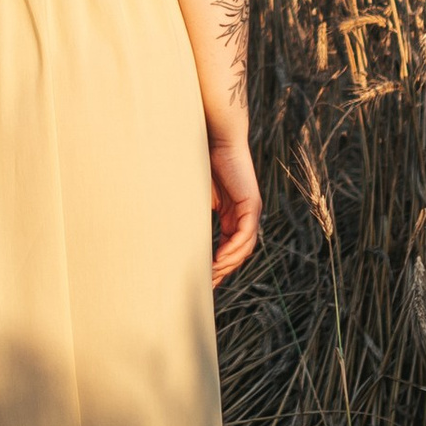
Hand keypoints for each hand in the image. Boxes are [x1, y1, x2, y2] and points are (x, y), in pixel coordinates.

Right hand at [207, 127, 261, 286]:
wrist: (216, 138)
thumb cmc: (202, 162)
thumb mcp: (197, 198)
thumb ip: (194, 216)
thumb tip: (173, 236)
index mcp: (233, 215)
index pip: (228, 246)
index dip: (217, 265)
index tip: (204, 280)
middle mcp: (244, 216)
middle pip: (237, 252)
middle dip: (223, 271)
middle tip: (207, 287)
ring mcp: (250, 211)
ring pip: (243, 248)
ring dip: (228, 264)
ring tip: (211, 277)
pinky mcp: (252, 205)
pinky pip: (245, 236)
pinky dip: (233, 250)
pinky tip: (219, 260)